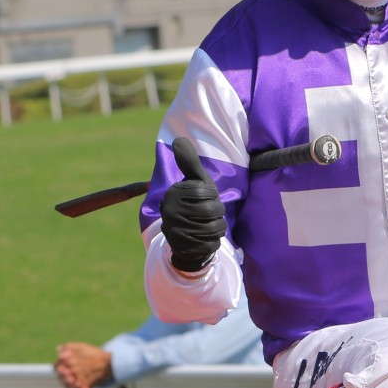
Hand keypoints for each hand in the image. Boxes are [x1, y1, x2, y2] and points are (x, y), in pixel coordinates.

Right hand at [54, 342, 113, 387]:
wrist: (106, 362)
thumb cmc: (91, 353)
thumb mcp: (81, 347)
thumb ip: (69, 347)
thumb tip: (58, 348)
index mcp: (64, 364)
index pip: (57, 367)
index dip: (60, 369)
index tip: (66, 369)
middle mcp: (67, 374)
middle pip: (62, 379)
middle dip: (66, 379)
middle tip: (71, 379)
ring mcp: (73, 382)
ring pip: (70, 387)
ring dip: (73, 387)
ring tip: (79, 384)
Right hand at [159, 137, 226, 272]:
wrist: (183, 236)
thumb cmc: (194, 203)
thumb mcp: (195, 181)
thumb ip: (189, 162)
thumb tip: (178, 139)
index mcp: (173, 193)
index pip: (208, 192)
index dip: (213, 196)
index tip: (204, 198)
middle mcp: (169, 211)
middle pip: (214, 211)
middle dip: (218, 213)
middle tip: (208, 215)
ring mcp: (174, 231)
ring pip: (215, 228)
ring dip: (217, 228)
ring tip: (207, 225)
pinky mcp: (182, 248)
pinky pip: (212, 244)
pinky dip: (213, 242)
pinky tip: (203, 239)